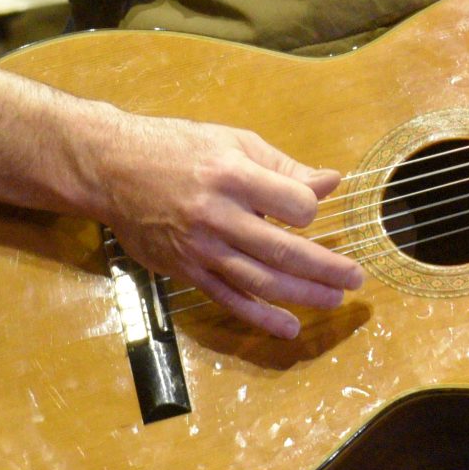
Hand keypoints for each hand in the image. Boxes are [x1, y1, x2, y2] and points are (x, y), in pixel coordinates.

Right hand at [80, 112, 363, 338]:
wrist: (112, 169)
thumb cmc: (179, 148)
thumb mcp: (233, 142)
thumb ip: (284, 167)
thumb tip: (332, 182)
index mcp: (233, 176)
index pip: (293, 205)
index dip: (310, 211)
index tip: (311, 211)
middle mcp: (217, 216)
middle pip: (282, 250)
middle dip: (325, 267)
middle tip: (356, 278)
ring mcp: (200, 248)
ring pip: (260, 280)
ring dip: (302, 295)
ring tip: (334, 299)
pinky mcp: (185, 270)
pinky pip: (228, 298)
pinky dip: (260, 317)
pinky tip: (289, 327)